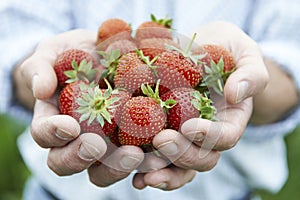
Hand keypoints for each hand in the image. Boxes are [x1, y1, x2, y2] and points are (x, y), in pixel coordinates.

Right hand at [20, 29, 144, 186]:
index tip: (69, 125)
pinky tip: (159, 153)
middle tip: (97, 146)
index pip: (44, 134)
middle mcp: (76, 138)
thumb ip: (41, 68)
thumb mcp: (53, 54)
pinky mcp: (131, 138)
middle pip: (70, 161)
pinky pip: (137, 154)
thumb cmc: (72, 55)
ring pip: (104, 167)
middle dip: (80, 157)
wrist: (102, 54)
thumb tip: (41, 90)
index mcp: (54, 119)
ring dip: (118, 166)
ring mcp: (105, 141)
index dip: (53, 133)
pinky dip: (147, 157)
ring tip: (136, 155)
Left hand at [133, 21, 268, 188]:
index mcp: (230, 120)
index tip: (189, 126)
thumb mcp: (246, 55)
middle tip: (162, 141)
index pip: (225, 137)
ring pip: (178, 165)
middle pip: (201, 158)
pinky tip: (133, 175)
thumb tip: (235, 94)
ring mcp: (185, 136)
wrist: (202, 48)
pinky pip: (157, 155)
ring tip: (144, 170)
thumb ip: (250, 74)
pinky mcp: (163, 130)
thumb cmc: (227, 50)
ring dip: (162, 171)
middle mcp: (207, 134)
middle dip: (182, 154)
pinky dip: (146, 167)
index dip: (209, 136)